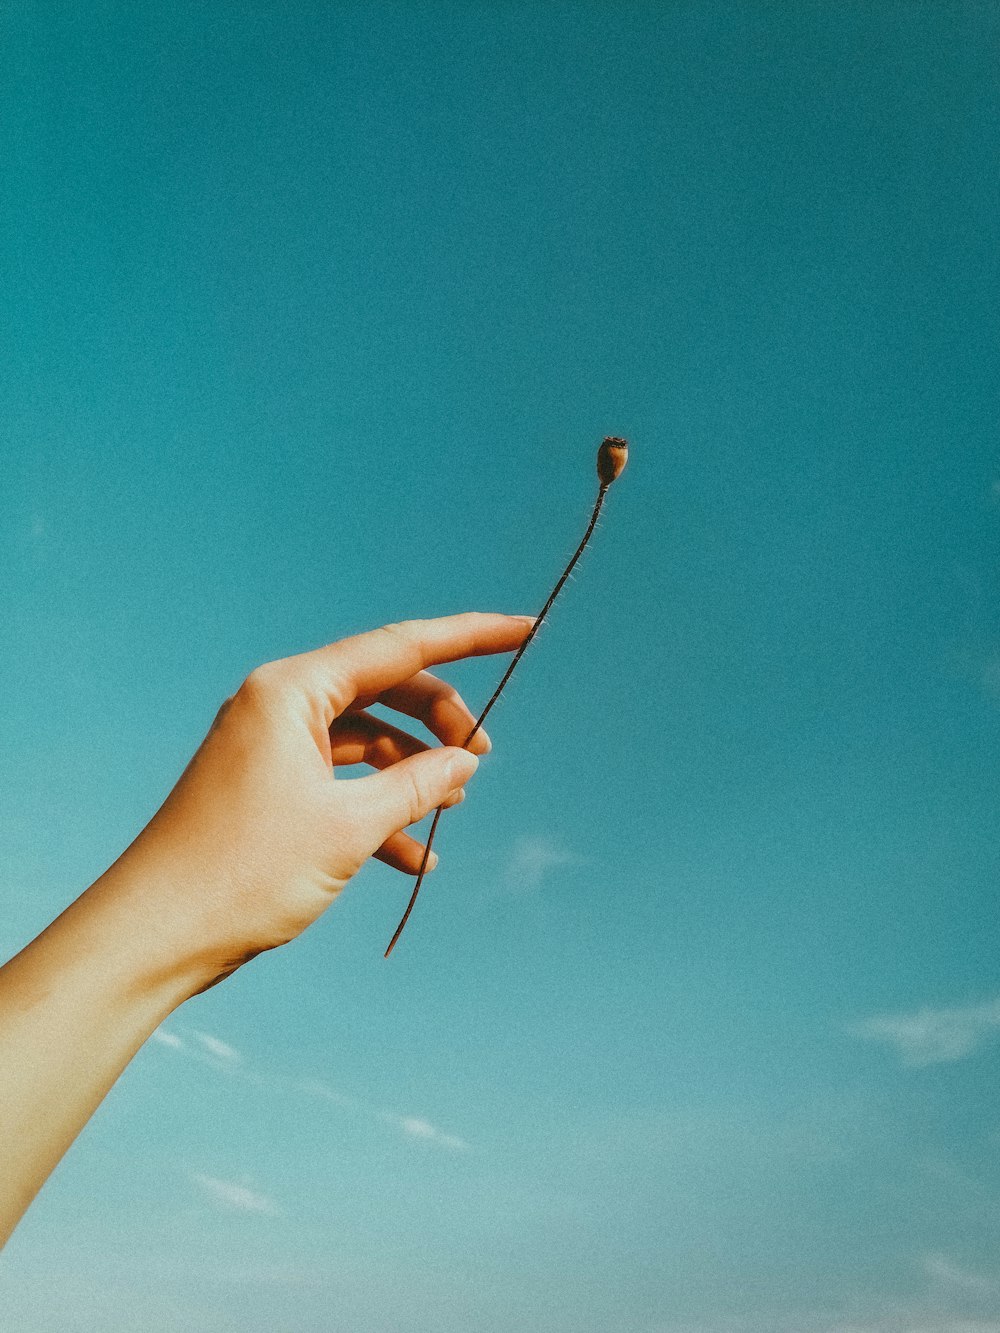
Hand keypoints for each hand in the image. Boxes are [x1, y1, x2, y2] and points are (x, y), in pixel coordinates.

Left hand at [99, 612, 533, 990]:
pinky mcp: (269, 789)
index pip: (399, 646)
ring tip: (455, 804)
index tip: (524, 629)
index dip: (469, 636)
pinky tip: (417, 856)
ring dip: (413, 770)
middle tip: (482, 761)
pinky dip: (380, 810)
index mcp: (292, 690)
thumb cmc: (244, 871)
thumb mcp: (349, 826)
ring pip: (366, 739)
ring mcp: (272, 748)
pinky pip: (340, 782)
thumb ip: (417, 783)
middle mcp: (279, 706)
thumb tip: (464, 761)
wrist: (157, 935)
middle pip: (386, 690)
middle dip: (440, 722)